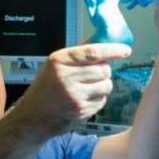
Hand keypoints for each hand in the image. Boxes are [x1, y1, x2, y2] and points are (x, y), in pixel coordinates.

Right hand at [16, 43, 131, 134]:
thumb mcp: (54, 66)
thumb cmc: (45, 88)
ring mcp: (74, 96)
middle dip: (104, 71)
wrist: (32, 118)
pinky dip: (97, 99)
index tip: (125, 50)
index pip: (93, 52)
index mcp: (59, 61)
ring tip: (88, 88)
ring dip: (102, 86)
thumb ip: (78, 55)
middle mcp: (66, 77)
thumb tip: (102, 41)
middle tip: (94, 74)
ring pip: (106, 86)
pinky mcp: (81, 111)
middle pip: (103, 70)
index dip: (113, 50)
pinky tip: (83, 100)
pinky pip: (102, 101)